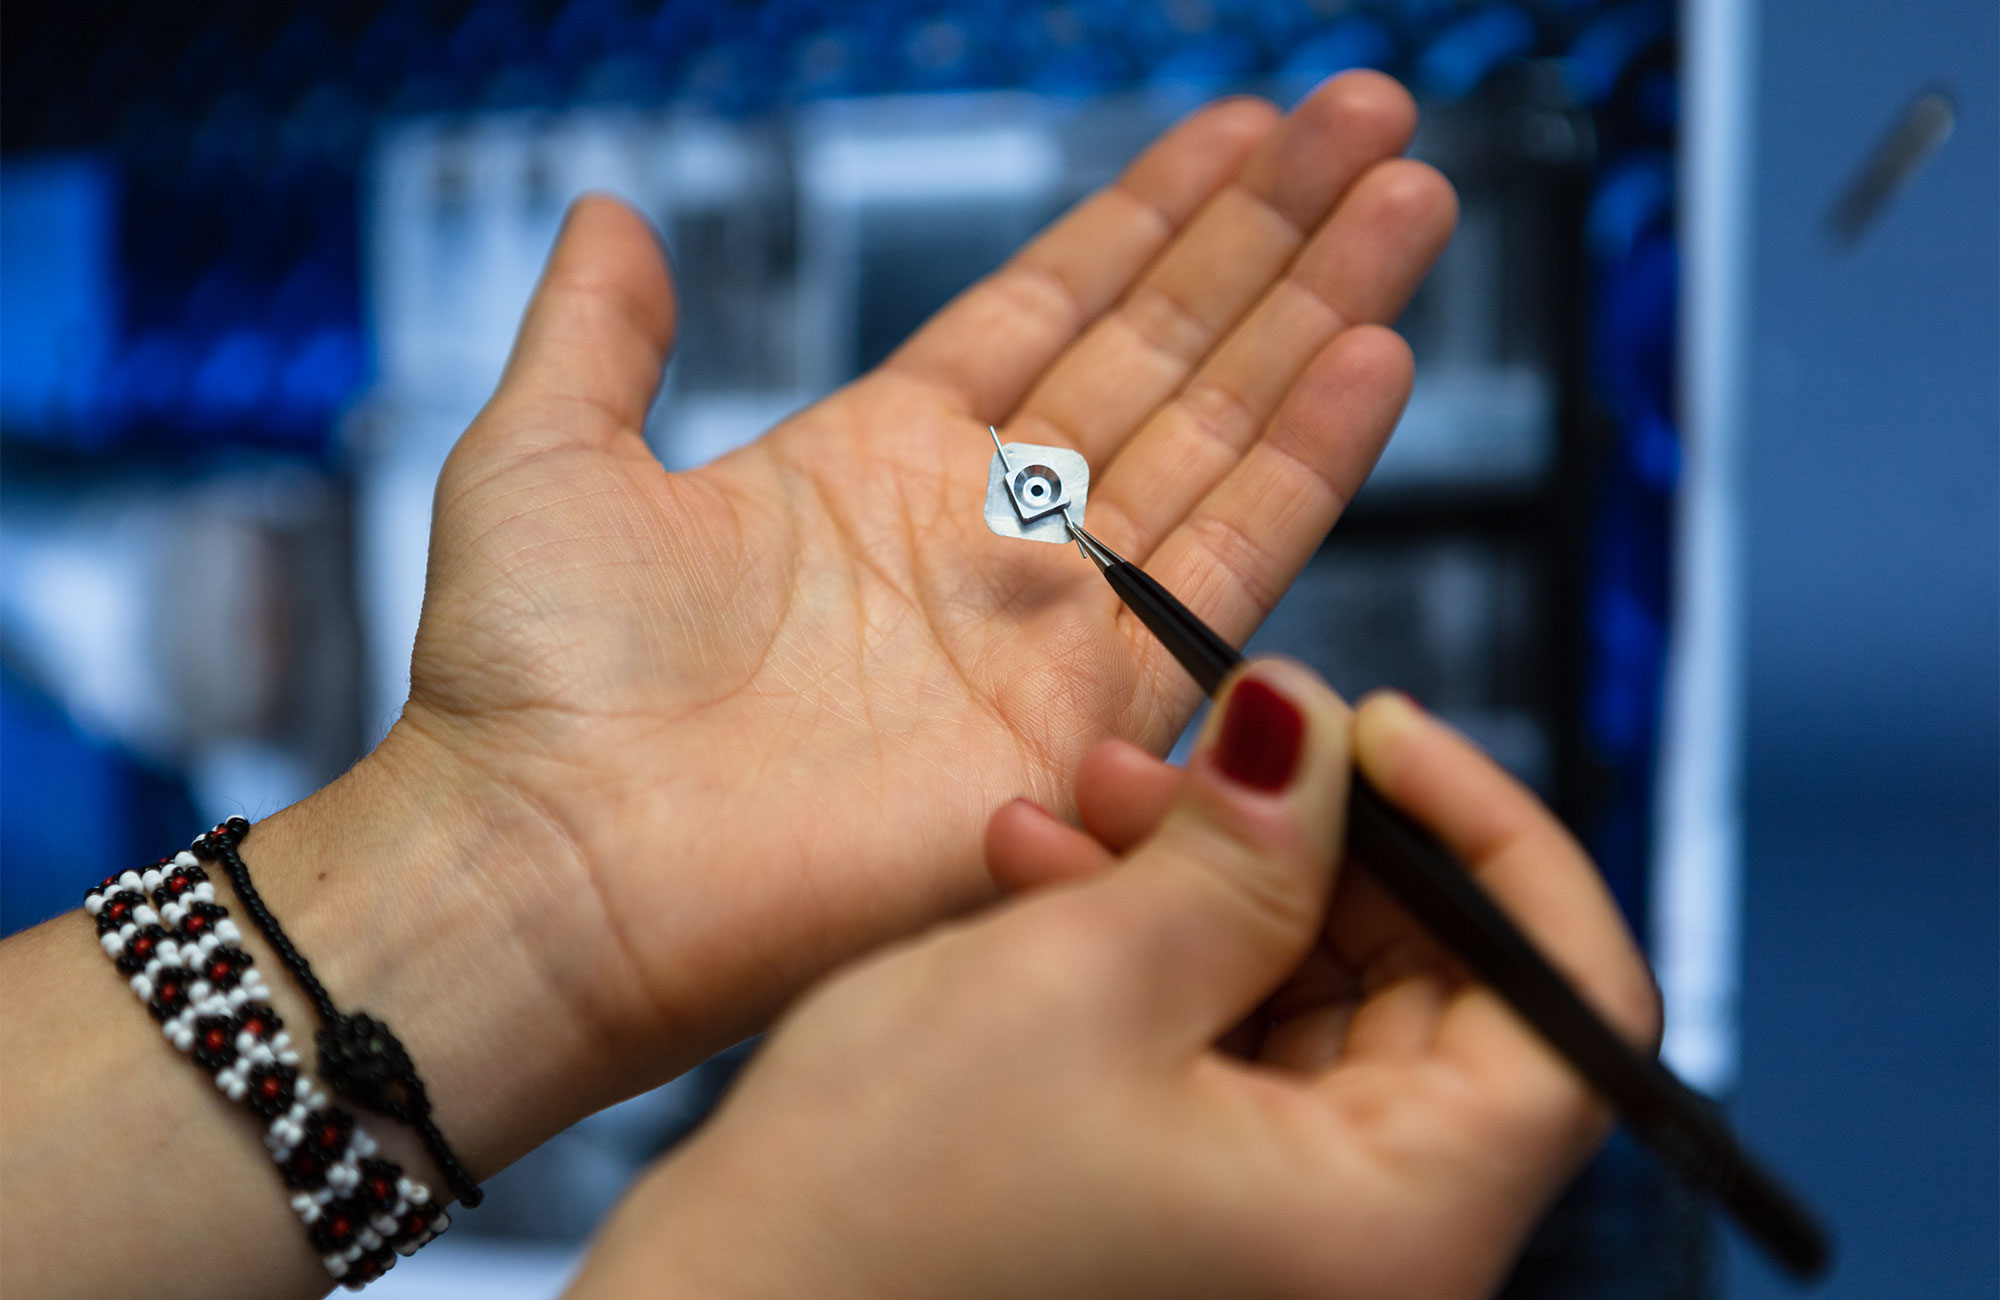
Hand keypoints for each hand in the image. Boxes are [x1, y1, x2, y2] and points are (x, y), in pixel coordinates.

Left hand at [269, 73, 1456, 1151]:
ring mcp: (1044, 622)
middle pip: (1165, 351)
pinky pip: (1224, 571)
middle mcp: (982, 533)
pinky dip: (1307, 466)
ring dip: (1321, 315)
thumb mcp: (547, 458)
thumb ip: (600, 330)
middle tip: (1373, 122)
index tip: (1245, 129)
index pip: (1053, 306)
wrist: (552, 872)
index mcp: (876, 458)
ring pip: (1220, 435)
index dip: (1151, 216)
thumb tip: (609, 212)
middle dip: (1273, 233)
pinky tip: (1375, 359)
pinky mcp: (1086, 717)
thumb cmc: (528, 692)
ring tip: (1411, 199)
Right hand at [569, 669, 1660, 1299]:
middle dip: (1315, 845)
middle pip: (1436, 996)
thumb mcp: (1084, 983)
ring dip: (1214, 885)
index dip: (1500, 839)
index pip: (1574, 1011)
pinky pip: (1225, 1055)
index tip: (1383, 734)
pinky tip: (1051, 881)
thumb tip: (1319, 725)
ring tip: (1085, 809)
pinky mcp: (1189, 1218)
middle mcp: (1363, 1256)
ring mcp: (1274, 1243)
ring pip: (1313, 1008)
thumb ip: (1242, 844)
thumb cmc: (880, 1217)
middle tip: (1204, 749)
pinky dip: (1160, 957)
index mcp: (1395, 1231)